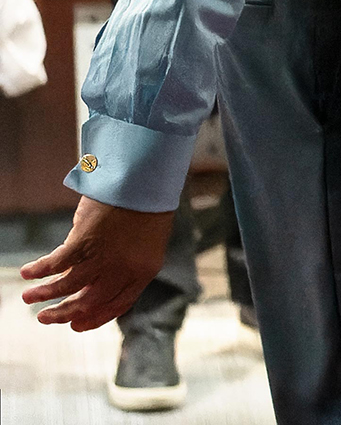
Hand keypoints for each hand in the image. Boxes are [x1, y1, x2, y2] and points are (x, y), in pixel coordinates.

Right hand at [20, 196, 175, 330]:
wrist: (146, 181)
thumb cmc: (146, 209)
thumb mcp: (143, 243)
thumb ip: (123, 265)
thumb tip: (89, 282)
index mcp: (143, 272)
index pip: (117, 305)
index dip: (94, 318)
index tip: (75, 325)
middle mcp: (123, 270)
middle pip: (89, 302)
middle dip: (64, 313)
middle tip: (44, 317)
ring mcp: (103, 257)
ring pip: (67, 286)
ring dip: (45, 293)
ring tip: (27, 297)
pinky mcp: (84, 242)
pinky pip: (55, 263)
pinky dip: (39, 270)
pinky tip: (27, 272)